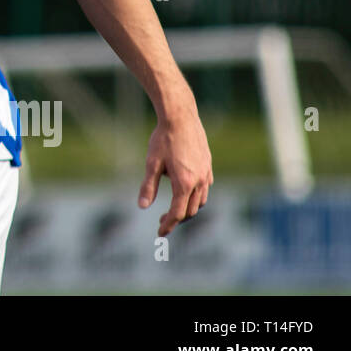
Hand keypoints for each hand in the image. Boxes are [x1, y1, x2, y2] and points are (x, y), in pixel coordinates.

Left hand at [138, 110, 213, 236]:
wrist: (181, 117)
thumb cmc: (163, 139)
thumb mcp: (151, 163)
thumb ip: (148, 186)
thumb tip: (142, 206)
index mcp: (185, 183)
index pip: (178, 213)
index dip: (168, 225)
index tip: (160, 233)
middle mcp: (199, 181)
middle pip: (190, 210)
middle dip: (177, 218)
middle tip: (161, 220)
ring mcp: (206, 174)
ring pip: (201, 201)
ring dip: (188, 208)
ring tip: (173, 208)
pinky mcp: (208, 166)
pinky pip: (205, 188)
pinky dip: (196, 196)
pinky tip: (186, 191)